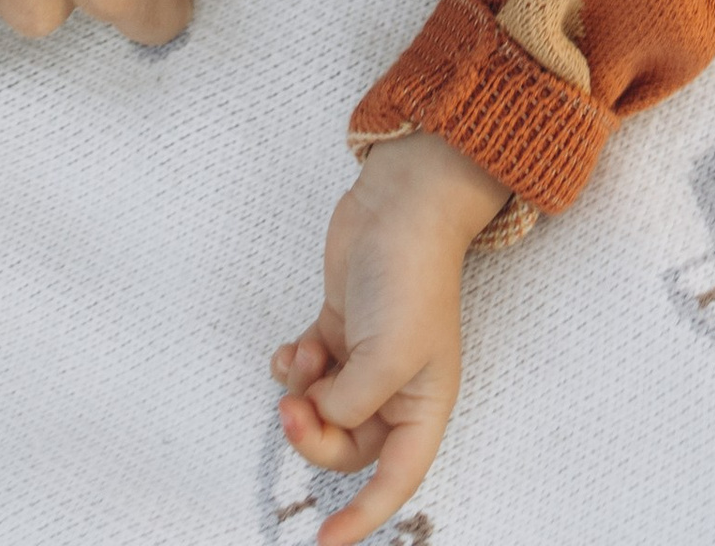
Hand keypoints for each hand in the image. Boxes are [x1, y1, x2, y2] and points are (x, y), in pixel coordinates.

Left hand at [273, 133, 511, 545]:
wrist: (400, 202)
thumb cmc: (410, 277)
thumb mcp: (389, 356)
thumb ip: (352, 406)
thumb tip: (322, 420)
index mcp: (423, 402)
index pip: (395, 479)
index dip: (363, 517)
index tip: (324, 543)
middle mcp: (395, 388)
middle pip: (345, 445)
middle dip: (312, 434)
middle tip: (292, 407)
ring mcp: (364, 358)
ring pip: (320, 410)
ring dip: (301, 394)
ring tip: (302, 359)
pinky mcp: (339, 329)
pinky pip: (306, 374)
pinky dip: (291, 367)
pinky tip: (292, 348)